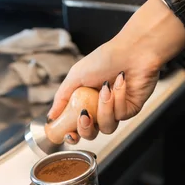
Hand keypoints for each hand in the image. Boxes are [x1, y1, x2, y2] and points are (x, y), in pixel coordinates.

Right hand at [47, 38, 161, 143]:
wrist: (133, 50)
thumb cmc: (104, 58)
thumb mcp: (75, 76)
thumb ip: (62, 98)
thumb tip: (50, 117)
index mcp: (85, 103)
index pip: (76, 127)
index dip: (72, 135)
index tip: (69, 134)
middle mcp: (100, 109)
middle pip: (91, 134)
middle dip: (86, 128)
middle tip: (85, 114)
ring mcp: (116, 110)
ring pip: (107, 127)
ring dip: (104, 109)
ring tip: (105, 89)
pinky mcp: (131, 109)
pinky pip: (121, 115)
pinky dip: (119, 98)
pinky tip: (119, 82)